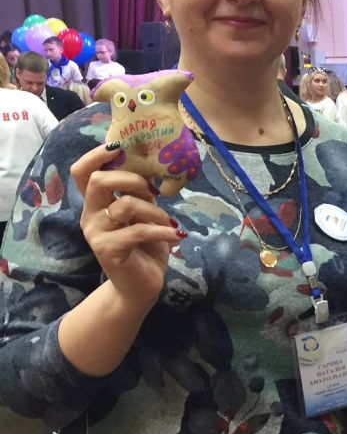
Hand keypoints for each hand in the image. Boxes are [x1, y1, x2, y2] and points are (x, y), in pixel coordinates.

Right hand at [70, 143, 184, 310]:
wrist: (141, 286)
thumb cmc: (145, 248)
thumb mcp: (145, 215)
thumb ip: (141, 194)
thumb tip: (153, 166)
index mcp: (96, 203)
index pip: (82, 172)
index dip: (97, 156)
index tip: (119, 147)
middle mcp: (90, 215)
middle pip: (98, 181)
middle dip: (132, 180)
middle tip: (155, 192)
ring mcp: (96, 233)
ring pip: (126, 206)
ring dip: (155, 212)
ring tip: (169, 224)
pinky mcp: (108, 250)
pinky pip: (139, 231)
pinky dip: (162, 231)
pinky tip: (177, 235)